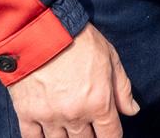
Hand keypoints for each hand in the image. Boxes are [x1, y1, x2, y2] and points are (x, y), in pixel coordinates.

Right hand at [7, 23, 137, 137]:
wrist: (40, 31)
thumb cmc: (79, 41)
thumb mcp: (110, 58)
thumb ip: (122, 88)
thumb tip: (132, 110)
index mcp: (99, 103)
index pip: (110, 136)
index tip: (109, 133)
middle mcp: (75, 115)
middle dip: (90, 137)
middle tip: (88, 128)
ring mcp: (50, 117)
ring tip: (69, 127)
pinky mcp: (27, 113)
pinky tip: (47, 135)